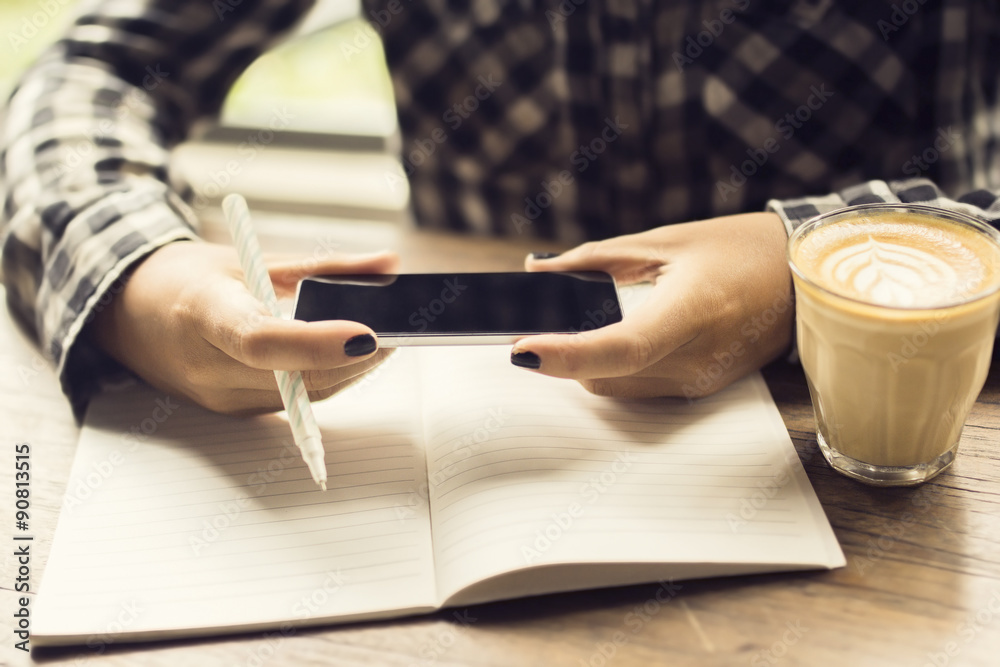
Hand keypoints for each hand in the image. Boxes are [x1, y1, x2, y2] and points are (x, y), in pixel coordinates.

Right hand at [88, 241, 397, 413]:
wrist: (126, 315)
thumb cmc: (186, 279)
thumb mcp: (251, 258)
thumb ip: (325, 266)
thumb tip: (388, 265)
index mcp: (203, 313)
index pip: (261, 341)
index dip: (317, 343)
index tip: (367, 334)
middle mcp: (207, 367)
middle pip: (297, 376)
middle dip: (356, 357)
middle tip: (400, 329)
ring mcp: (219, 397)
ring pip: (306, 396)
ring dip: (351, 371)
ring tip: (385, 338)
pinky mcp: (234, 412)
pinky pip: (295, 402)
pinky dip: (328, 378)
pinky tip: (351, 356)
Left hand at [513, 212, 793, 398]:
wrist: (803, 276)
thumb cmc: (738, 249)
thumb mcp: (662, 241)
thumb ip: (593, 261)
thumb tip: (536, 273)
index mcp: (695, 310)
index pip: (621, 347)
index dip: (567, 353)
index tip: (521, 348)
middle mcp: (699, 357)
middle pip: (604, 375)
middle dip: (563, 352)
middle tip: (530, 322)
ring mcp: (702, 381)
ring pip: (615, 387)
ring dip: (586, 361)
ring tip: (578, 322)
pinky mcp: (700, 390)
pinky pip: (637, 388)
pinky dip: (612, 366)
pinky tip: (614, 333)